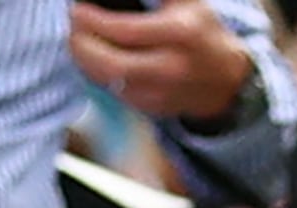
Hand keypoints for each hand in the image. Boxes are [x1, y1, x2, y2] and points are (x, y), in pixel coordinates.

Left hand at [69, 0, 254, 123]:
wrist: (224, 79)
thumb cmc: (200, 30)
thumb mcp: (187, 1)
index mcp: (180, 33)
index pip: (124, 30)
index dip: (93, 20)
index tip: (77, 10)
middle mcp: (171, 67)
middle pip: (110, 63)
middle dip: (81, 44)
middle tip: (72, 28)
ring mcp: (161, 92)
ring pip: (107, 80)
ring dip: (84, 60)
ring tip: (78, 40)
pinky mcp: (151, 109)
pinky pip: (114, 90)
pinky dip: (98, 74)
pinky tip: (94, 58)